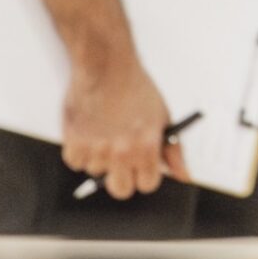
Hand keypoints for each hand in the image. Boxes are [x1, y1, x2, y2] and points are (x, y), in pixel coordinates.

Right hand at [63, 56, 185, 199]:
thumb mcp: (164, 118)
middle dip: (122, 178)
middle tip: (121, 160)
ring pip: (96, 173)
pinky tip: (89, 133)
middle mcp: (121, 151)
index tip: (142, 167)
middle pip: (121, 190)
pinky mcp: (74, 142)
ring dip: (99, 159)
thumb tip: (183, 176)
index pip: (147, 185)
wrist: (107, 68)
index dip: (145, 176)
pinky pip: (75, 163)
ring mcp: (96, 149)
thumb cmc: (135, 88)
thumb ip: (173, 152)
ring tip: (104, 134)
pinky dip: (79, 152)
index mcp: (146, 146)